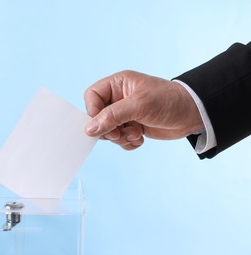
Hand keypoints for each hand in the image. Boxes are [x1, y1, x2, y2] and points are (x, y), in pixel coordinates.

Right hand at [84, 70, 203, 149]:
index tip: (101, 124)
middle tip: (120, 133)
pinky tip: (140, 138)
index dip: (93, 111)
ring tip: (136, 134)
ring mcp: (125, 114)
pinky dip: (128, 143)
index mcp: (118, 84)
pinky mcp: (132, 127)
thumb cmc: (169, 100)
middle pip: (98, 116)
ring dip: (120, 137)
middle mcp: (119, 98)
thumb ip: (112, 116)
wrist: (194, 114)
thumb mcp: (139, 105)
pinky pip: (120, 139)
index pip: (92, 96)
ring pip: (108, 130)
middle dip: (109, 129)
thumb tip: (89, 129)